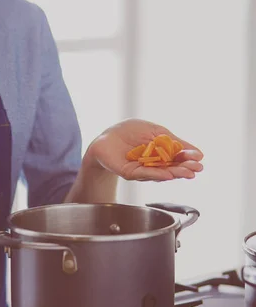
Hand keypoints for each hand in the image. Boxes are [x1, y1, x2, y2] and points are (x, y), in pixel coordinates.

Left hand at [85, 119, 203, 180]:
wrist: (106, 137)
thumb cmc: (130, 132)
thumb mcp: (156, 132)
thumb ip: (173, 141)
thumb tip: (195, 151)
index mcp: (162, 153)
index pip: (178, 157)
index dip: (189, 158)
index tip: (200, 158)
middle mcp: (155, 165)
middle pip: (172, 168)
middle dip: (186, 168)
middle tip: (198, 169)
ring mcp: (143, 170)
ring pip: (161, 174)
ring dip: (176, 173)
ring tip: (188, 173)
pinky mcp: (130, 173)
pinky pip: (145, 174)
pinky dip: (157, 175)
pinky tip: (168, 175)